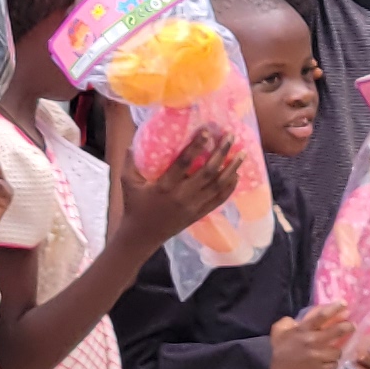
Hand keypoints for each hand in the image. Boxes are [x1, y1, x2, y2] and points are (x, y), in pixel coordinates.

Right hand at [124, 123, 245, 244]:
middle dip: (221, 153)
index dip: (196, 147)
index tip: (207, 132)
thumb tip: (134, 140)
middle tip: (230, 137)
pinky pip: (218, 200)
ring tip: (242, 153)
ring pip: (217, 186)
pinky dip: (230, 187)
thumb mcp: (127, 182)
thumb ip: (130, 161)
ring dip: (231, 169)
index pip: (183, 163)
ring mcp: (193, 207)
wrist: (142, 235)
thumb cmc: (134, 205)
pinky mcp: (199, 214)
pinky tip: (237, 175)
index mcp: (164, 186)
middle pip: (207, 172)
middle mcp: (182, 196)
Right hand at [268, 302, 356, 368]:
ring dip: (337, 349)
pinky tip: (328, 362)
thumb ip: (293, 321)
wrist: (267, 367)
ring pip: (338, 352)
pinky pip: (333, 365)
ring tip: (335, 349)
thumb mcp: (280, 327)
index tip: (344, 304)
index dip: (335, 308)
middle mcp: (313, 342)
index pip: (323, 315)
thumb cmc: (274, 345)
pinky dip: (332, 363)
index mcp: (304, 329)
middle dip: (347, 327)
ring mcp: (317, 357)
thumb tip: (303, 320)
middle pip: (338, 332)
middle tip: (351, 326)